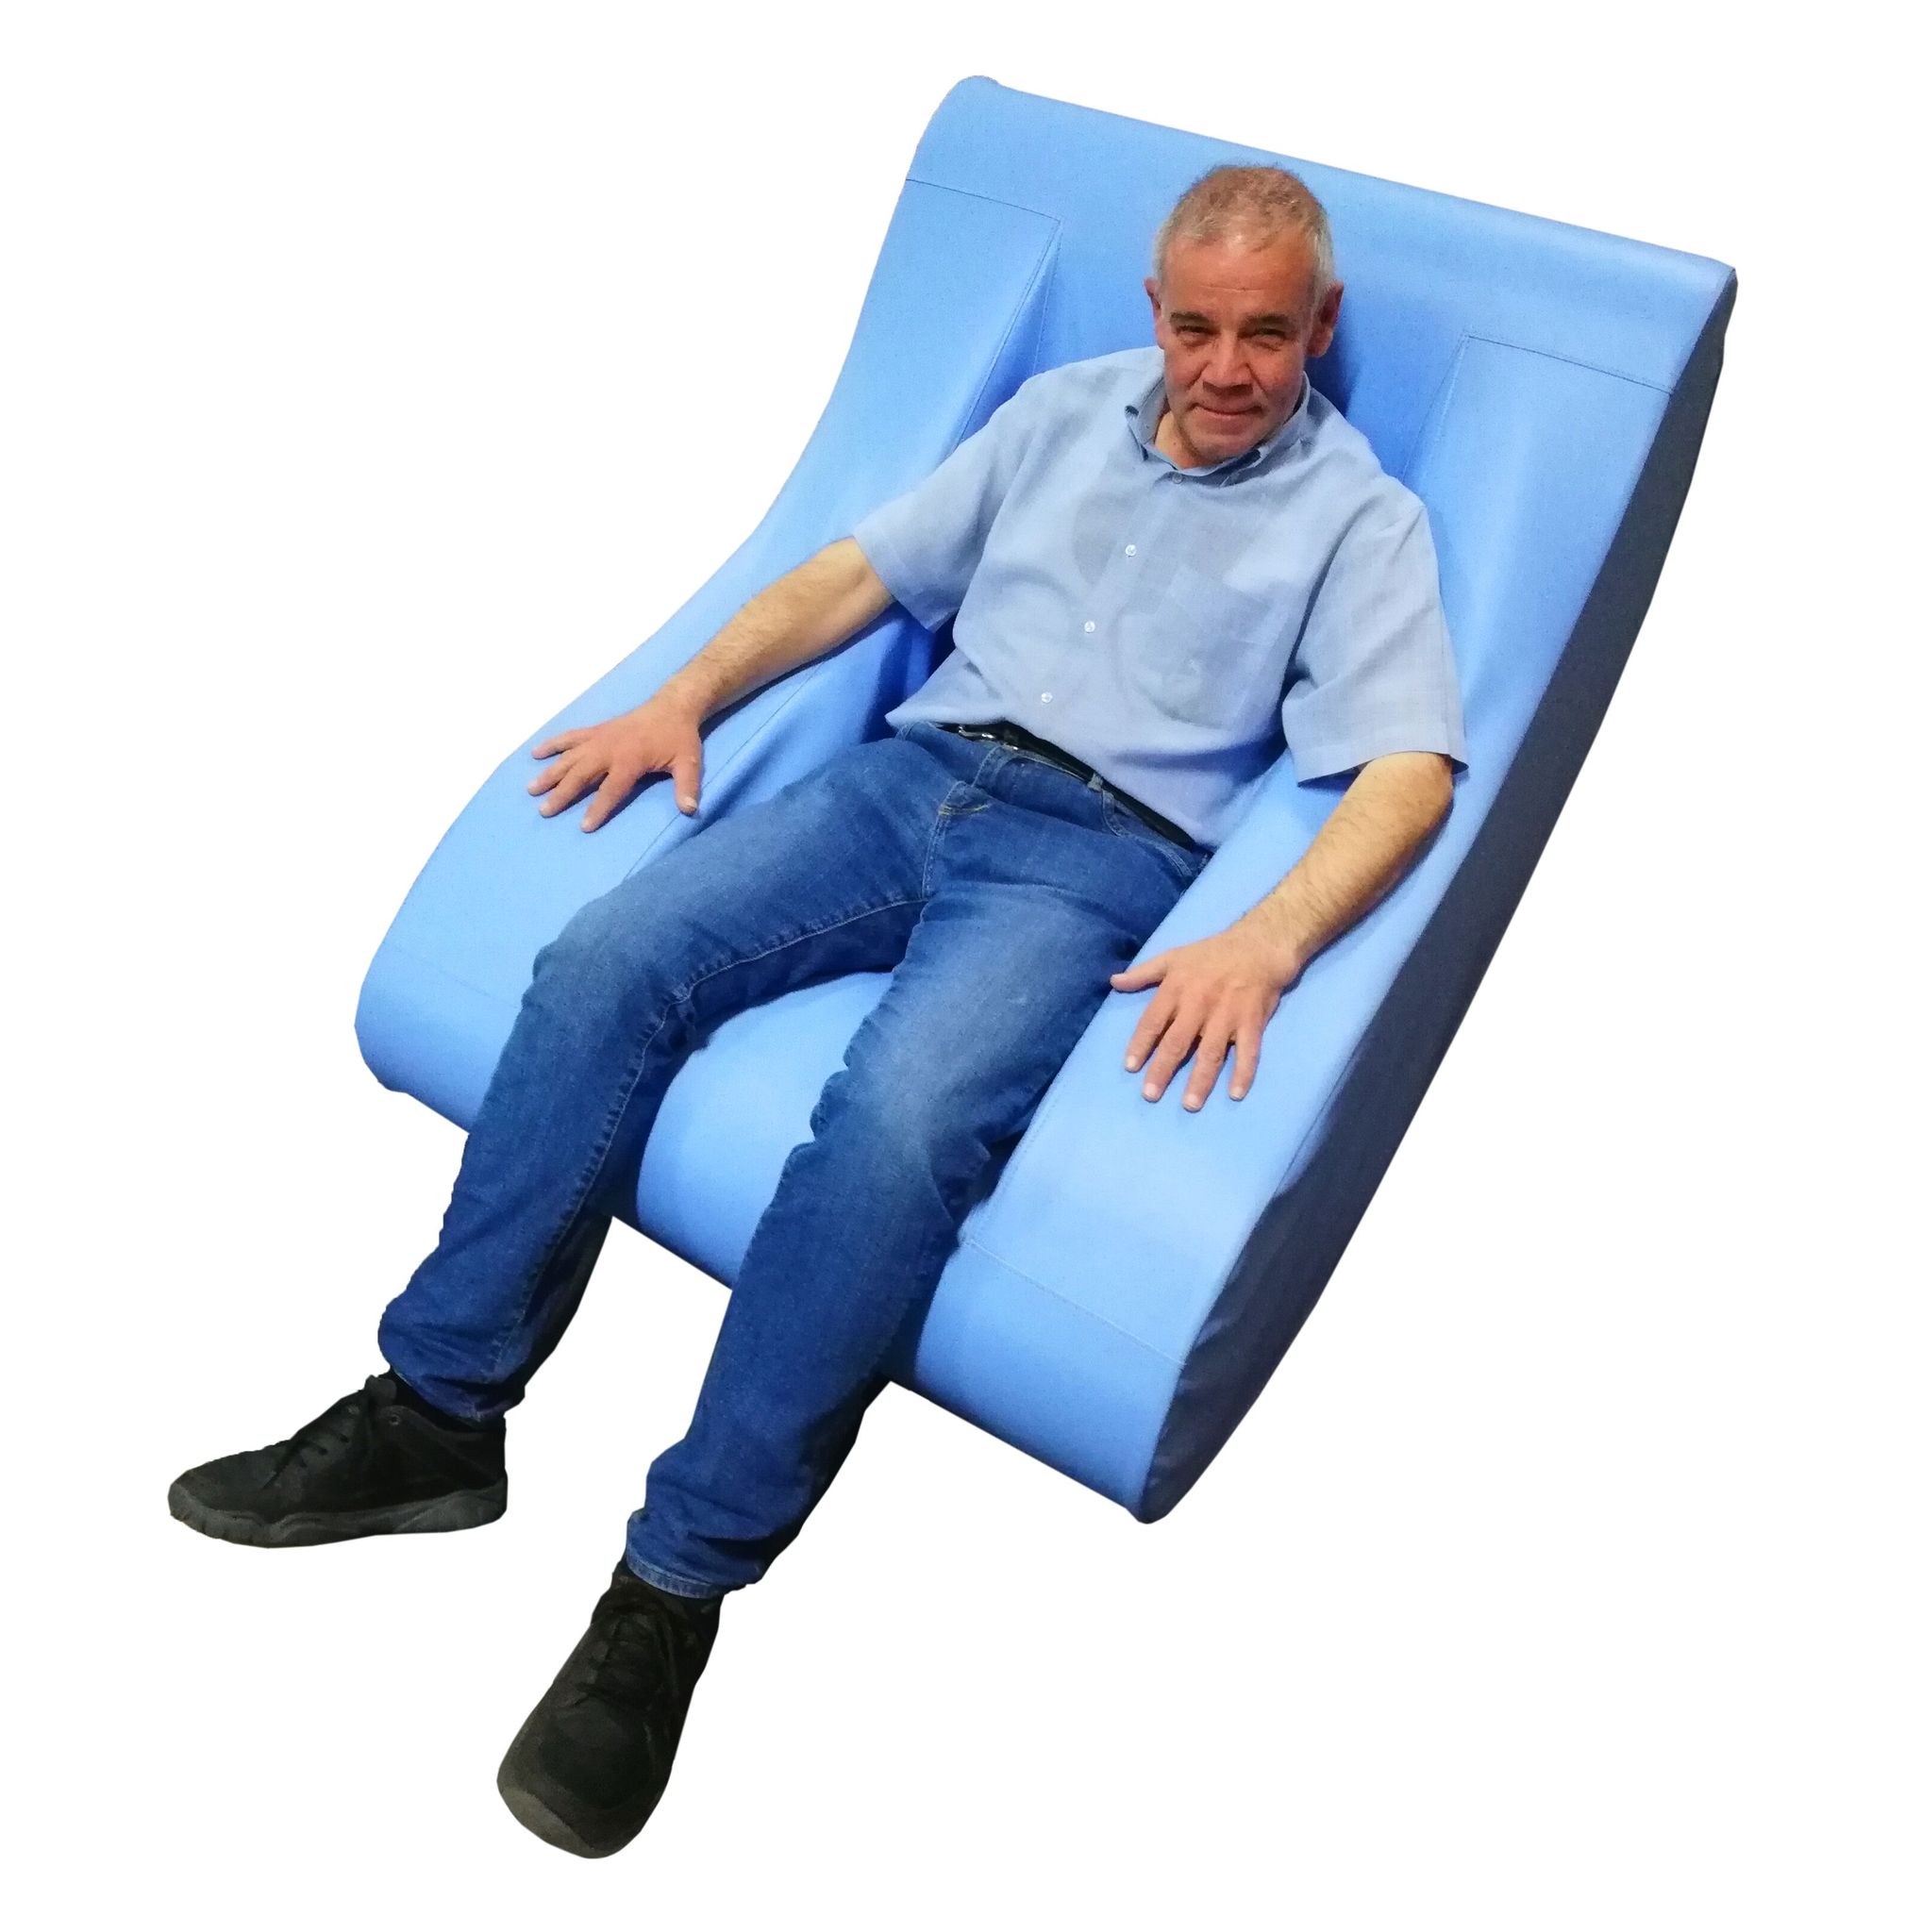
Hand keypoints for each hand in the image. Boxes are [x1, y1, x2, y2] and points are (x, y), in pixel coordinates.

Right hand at [527, 696, 703, 831]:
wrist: (672, 706)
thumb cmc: (679, 737)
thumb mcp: (689, 762)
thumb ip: (688, 787)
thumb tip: (690, 810)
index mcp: (630, 759)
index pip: (611, 789)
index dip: (598, 808)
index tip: (584, 826)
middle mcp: (609, 748)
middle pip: (581, 774)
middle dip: (563, 793)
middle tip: (545, 811)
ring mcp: (599, 738)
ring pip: (569, 757)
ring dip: (550, 772)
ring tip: (532, 789)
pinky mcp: (596, 730)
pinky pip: (570, 737)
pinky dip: (552, 744)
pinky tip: (535, 754)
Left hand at [1109, 926, 1302, 1109]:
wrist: (1258, 945)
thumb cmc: (1211, 954)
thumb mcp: (1173, 957)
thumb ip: (1143, 973)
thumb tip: (1113, 981)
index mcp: (1177, 988)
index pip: (1153, 1021)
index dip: (1141, 1044)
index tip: (1130, 1067)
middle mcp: (1200, 1003)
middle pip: (1178, 1042)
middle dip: (1163, 1069)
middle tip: (1151, 1095)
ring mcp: (1227, 1015)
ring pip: (1211, 1052)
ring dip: (1200, 1080)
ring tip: (1189, 1104)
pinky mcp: (1253, 1022)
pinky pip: (1249, 1051)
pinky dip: (1244, 1073)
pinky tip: (1236, 1094)